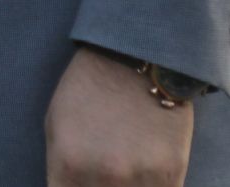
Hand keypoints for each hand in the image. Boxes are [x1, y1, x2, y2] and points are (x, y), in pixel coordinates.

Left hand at [45, 46, 193, 186]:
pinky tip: (145, 173)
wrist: (137, 55)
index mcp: (69, 165)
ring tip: (124, 167)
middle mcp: (105, 177)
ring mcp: (141, 178)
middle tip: (103, 174)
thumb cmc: (89, 87)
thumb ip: (62, 170)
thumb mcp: (57, 125)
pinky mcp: (173, 173)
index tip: (80, 183)